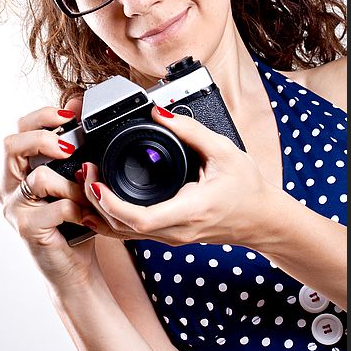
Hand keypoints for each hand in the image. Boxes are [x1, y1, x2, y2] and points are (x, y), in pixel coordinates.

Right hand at [0, 102, 103, 289]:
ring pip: (38, 177)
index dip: (42, 117)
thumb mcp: (73, 177)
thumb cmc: (73, 218)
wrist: (74, 265)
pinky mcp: (27, 229)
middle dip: (44, 138)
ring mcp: (14, 208)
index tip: (70, 115)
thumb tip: (76, 103)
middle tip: (70, 147)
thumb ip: (72, 146)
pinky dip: (78, 208)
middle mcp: (9, 186)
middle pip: (12, 145)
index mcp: (18, 169)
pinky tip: (87, 216)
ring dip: (72, 184)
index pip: (18, 130)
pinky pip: (57, 207)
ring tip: (87, 195)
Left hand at [81, 106, 281, 248]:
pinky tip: (99, 204)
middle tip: (87, 172)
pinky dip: (111, 220)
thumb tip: (160, 112)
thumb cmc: (247, 188)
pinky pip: (132, 234)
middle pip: (123, 227)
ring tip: (89, 182)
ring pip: (124, 234)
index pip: (141, 219)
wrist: (262, 218)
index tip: (97, 182)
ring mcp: (172, 237)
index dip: (111, 204)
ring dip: (101, 210)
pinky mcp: (170, 236)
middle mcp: (177, 230)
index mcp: (190, 210)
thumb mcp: (223, 151)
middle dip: (97, 201)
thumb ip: (191, 130)